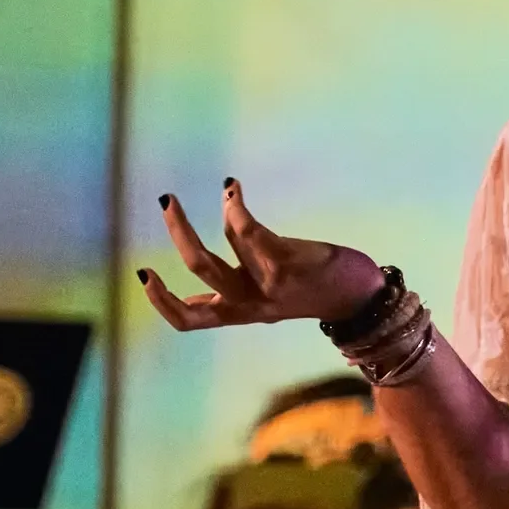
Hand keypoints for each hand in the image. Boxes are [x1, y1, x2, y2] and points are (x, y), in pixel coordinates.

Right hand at [139, 179, 386, 331]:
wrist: (363, 298)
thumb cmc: (317, 292)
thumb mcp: (272, 300)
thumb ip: (239, 291)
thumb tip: (202, 276)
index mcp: (242, 313)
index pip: (189, 319)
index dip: (161, 301)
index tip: (144, 275)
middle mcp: (250, 302)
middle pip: (197, 271)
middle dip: (177, 234)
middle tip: (168, 202)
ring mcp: (267, 283)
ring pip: (218, 248)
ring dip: (209, 214)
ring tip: (223, 188)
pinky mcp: (286, 263)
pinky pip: (246, 231)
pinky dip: (234, 206)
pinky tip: (232, 189)